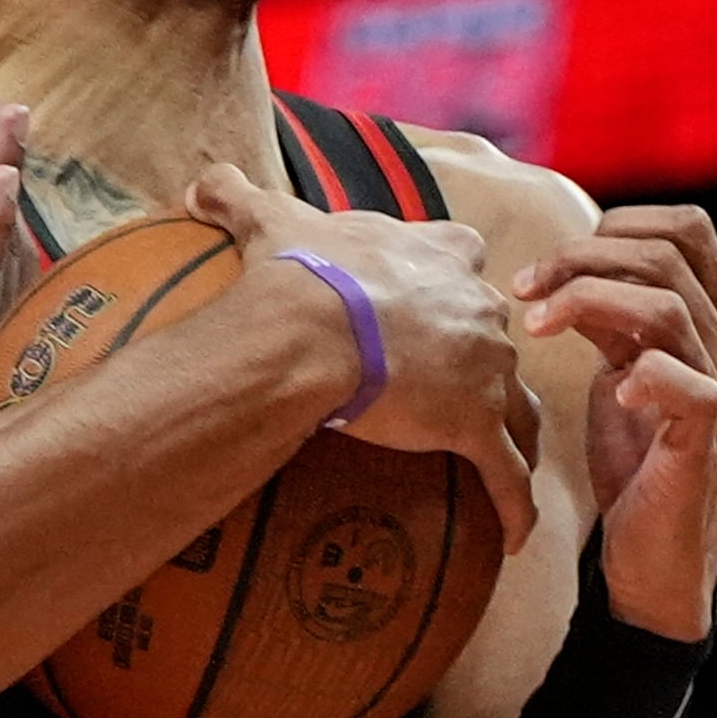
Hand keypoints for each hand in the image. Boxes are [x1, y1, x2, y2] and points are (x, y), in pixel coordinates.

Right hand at [187, 161, 539, 549]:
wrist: (309, 328)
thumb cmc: (297, 273)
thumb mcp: (267, 220)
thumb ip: (237, 194)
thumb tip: (198, 180)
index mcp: (436, 254)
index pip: (464, 254)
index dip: (454, 277)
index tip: (442, 296)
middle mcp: (475, 307)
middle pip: (497, 334)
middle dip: (487, 358)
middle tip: (465, 388)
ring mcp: (484, 369)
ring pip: (518, 407)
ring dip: (516, 432)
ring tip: (505, 459)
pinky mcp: (475, 425)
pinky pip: (506, 475)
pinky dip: (516, 506)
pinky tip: (516, 538)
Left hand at [512, 204, 716, 640]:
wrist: (654, 559)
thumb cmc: (635, 460)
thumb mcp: (621, 369)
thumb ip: (612, 317)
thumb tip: (567, 262)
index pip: (689, 228)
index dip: (616, 226)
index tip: (553, 262)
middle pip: (668, 253)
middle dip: (582, 257)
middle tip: (523, 288)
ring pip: (666, 305)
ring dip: (585, 300)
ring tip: (534, 325)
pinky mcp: (708, 439)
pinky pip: (687, 382)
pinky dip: (639, 374)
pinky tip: (607, 389)